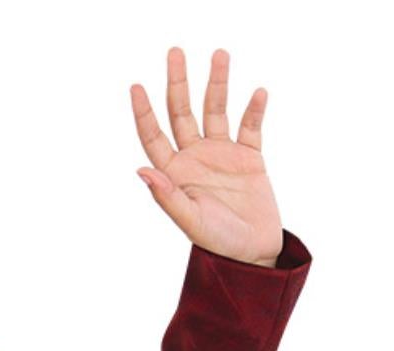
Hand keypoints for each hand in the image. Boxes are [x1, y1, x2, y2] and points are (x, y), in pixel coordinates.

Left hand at [130, 47, 283, 265]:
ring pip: (216, 110)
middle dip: (178, 83)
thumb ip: (167, 196)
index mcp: (175, 173)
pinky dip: (254, 110)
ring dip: (217, 83)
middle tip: (174, 51)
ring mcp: (221, 155)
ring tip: (220, 54)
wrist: (253, 255)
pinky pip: (250, 127)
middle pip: (182, 113)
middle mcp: (195, 158)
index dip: (144, 112)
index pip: (154, 136)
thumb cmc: (217, 243)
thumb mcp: (190, 221)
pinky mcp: (249, 157)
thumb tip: (142, 171)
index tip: (136, 86)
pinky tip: (257, 93)